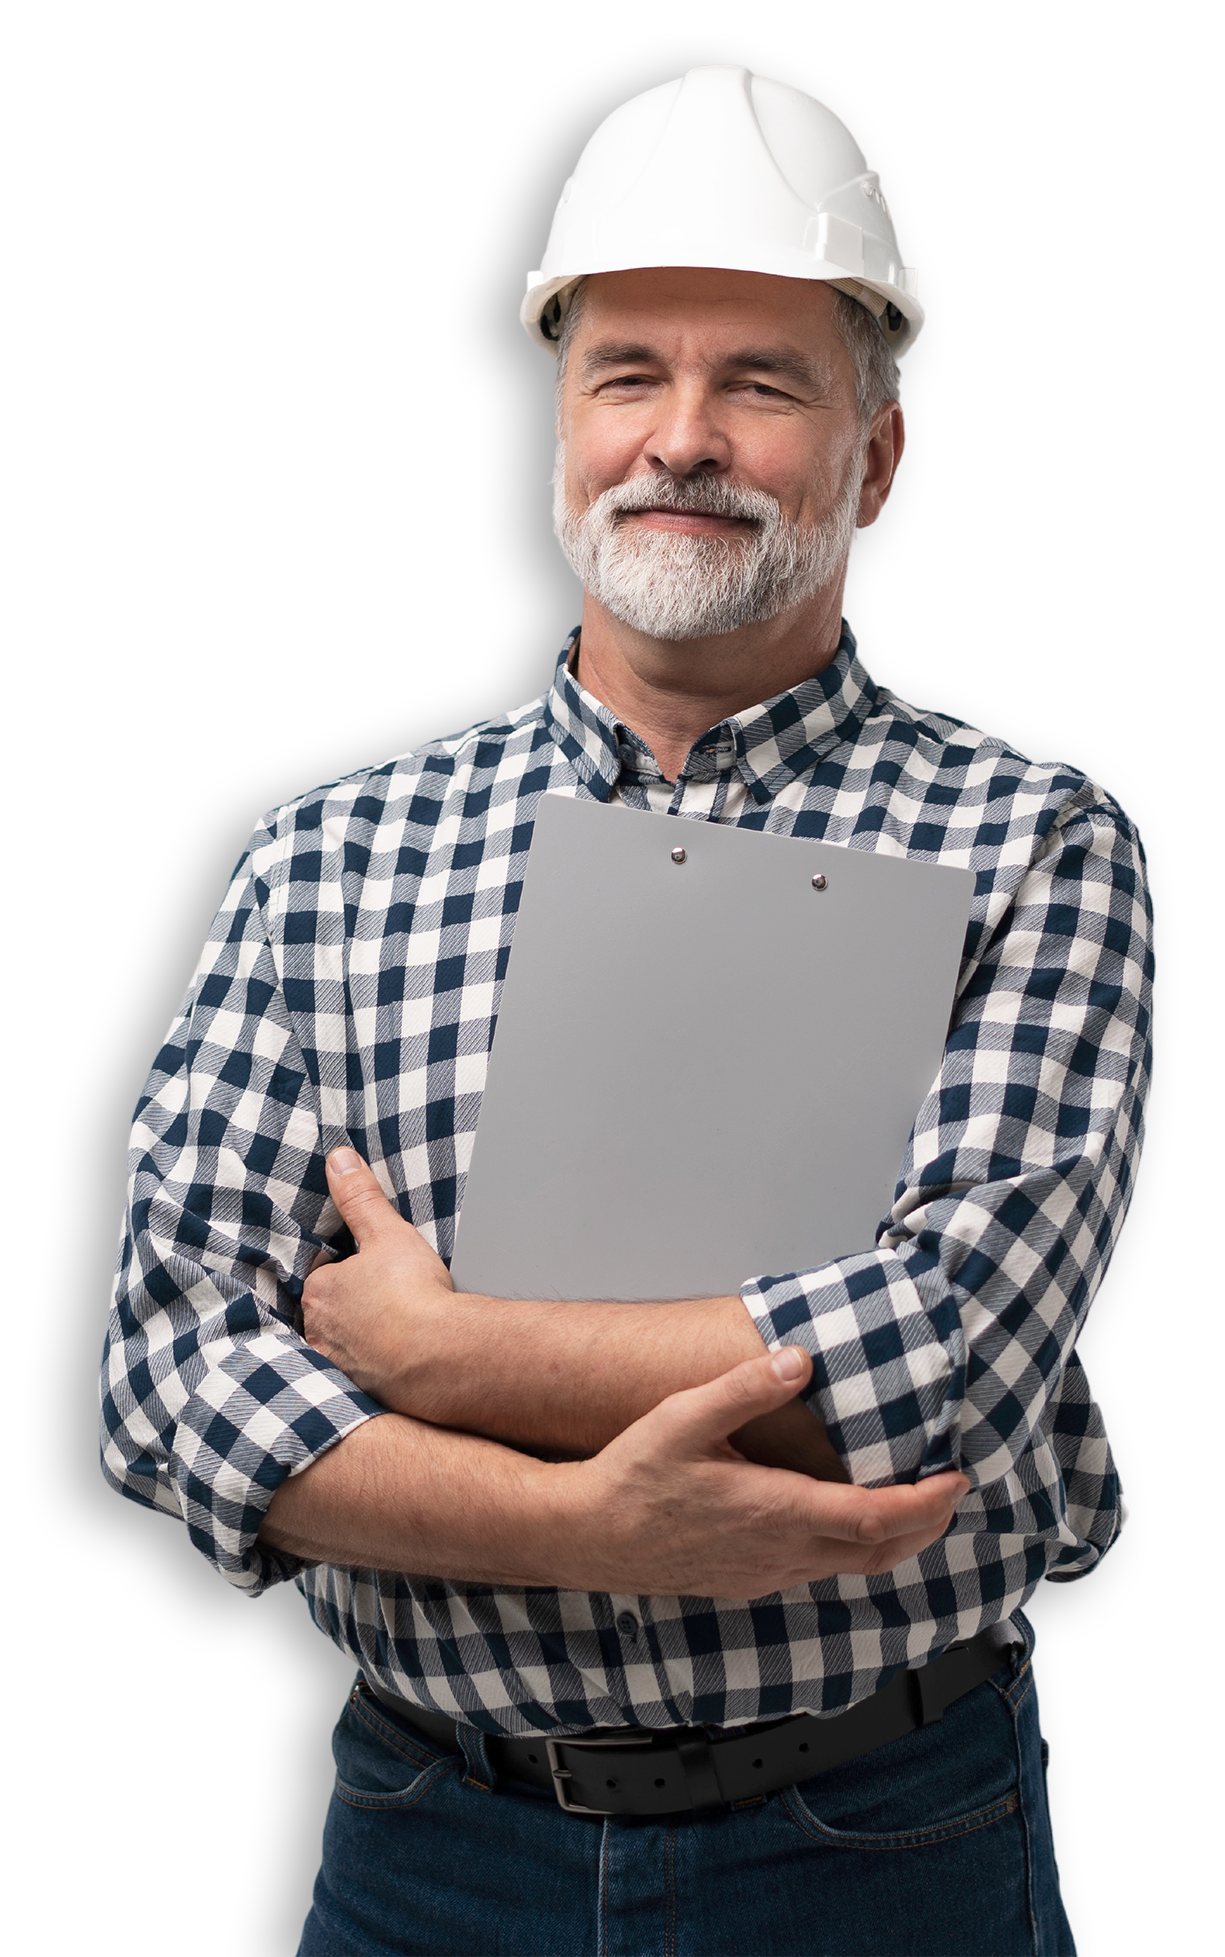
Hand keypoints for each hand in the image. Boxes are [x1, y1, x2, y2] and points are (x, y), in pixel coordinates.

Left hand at [301, 1149, 453, 1412]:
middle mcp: (319, 1333)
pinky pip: (361, 1378)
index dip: (346, 1271)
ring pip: (342, 1348)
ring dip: (359, 1343)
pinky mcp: (360, 1395)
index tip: (370, 1273)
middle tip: (383, 1303)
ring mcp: (338, 1368)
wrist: (442, 1357)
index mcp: (320, 1292)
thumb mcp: (387, 1233)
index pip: (323, 1276)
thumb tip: (338, 1159)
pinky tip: (397, 1367)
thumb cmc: (413, 1294)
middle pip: (328, 1315)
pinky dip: (374, 1372)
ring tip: (392, 1335)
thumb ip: (360, 1197)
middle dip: (349, 1309)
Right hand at [550, 1345, 968, 1598]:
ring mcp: (764, 1574)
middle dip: (925, 1525)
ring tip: (914, 1504)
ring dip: (892, 1539)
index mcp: (775, 1512)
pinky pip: (819, 1572)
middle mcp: (779, 1553)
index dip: (926, 1503)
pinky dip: (854, 1548)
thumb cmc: (631, 1477)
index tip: (956, 1479)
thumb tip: (800, 1359)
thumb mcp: (685, 1418)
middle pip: (878, 1552)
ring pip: (851, 1567)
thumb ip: (745, 1388)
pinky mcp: (748, 1582)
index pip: (874, 1516)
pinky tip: (845, 1522)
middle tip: (950, 1491)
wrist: (586, 1537)